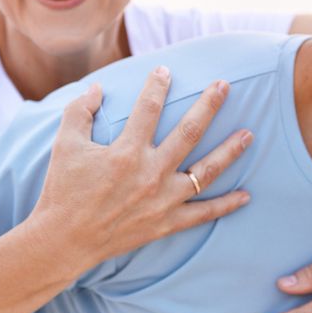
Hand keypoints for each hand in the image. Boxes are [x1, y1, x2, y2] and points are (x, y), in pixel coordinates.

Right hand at [33, 66, 252, 273]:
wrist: (63, 241)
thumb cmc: (63, 190)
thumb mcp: (65, 145)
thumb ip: (80, 111)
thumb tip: (96, 88)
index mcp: (126, 152)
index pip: (148, 109)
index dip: (157, 86)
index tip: (165, 71)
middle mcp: (151, 174)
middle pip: (189, 133)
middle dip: (208, 106)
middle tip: (224, 86)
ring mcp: (163, 200)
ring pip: (206, 172)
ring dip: (230, 151)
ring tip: (248, 134)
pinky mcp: (166, 224)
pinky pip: (203, 214)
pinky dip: (226, 205)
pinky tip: (246, 195)